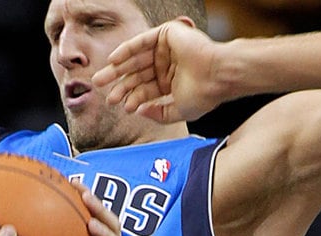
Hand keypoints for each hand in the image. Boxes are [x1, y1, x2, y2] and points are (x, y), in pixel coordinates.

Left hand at [92, 19, 227, 122]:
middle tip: (104, 93)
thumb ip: (159, 114)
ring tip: (101, 79)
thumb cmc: (205, 94)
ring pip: (136, 59)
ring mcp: (166, 49)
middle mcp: (167, 65)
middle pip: (137, 74)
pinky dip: (126, 50)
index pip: (145, 89)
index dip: (132, 98)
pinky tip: (113, 60)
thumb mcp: (179, 111)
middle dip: (119, 84)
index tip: (122, 106)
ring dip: (117, 69)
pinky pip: (141, 41)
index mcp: (171, 82)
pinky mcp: (167, 35)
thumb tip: (140, 112)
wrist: (219, 76)